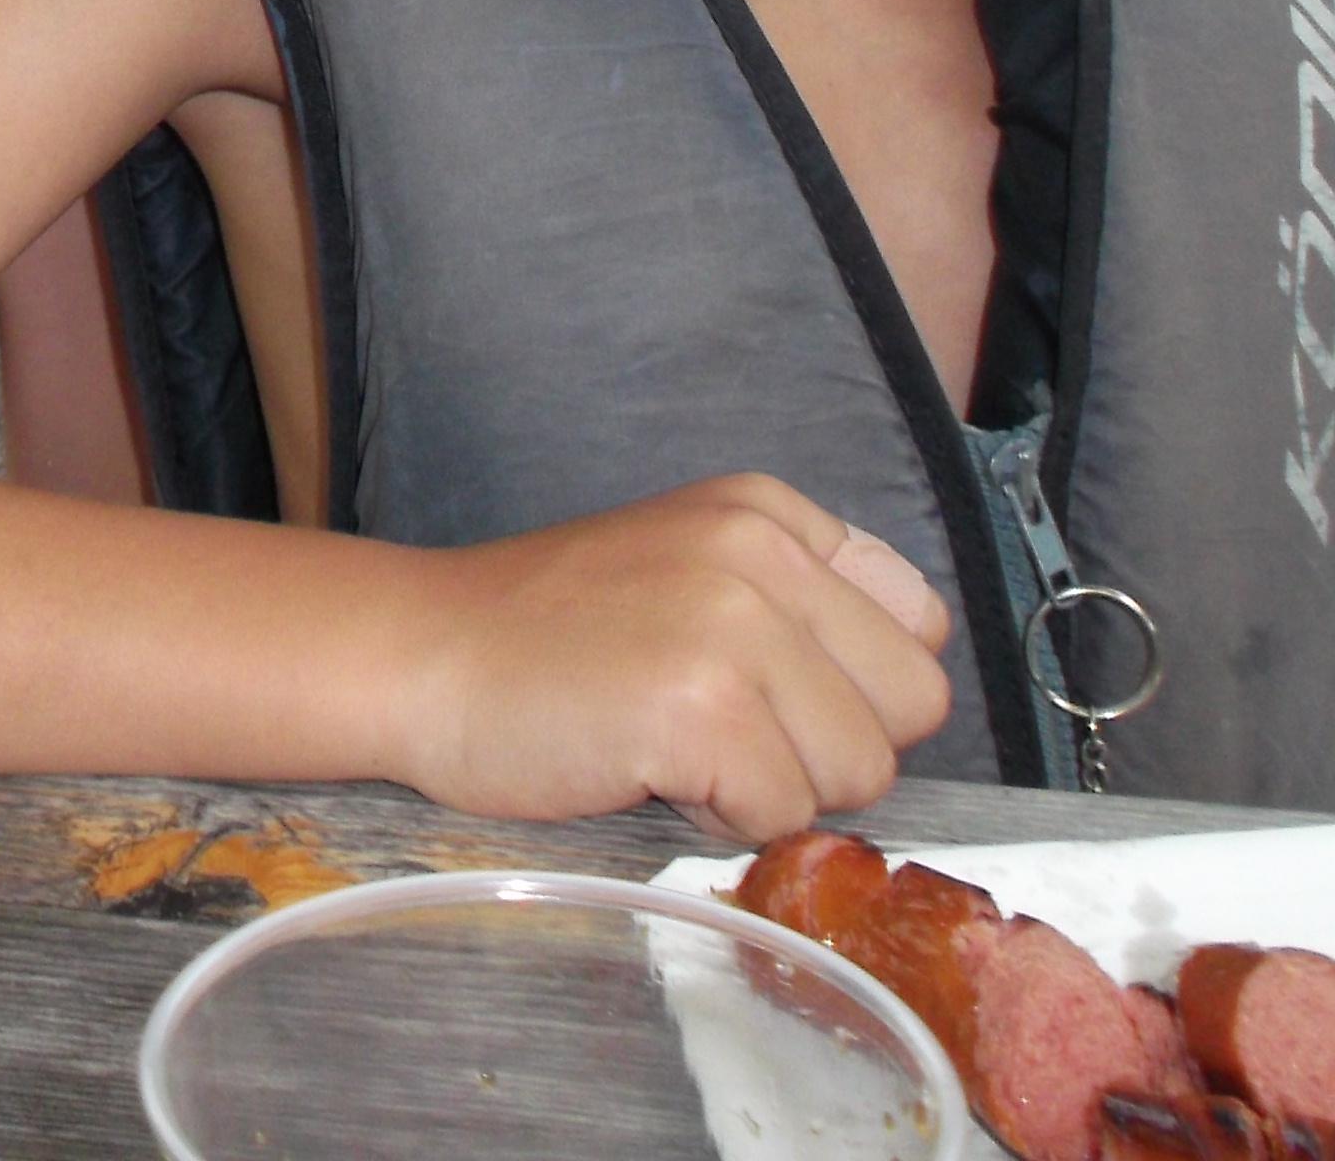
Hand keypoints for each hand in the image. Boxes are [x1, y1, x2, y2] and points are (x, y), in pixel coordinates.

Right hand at [390, 474, 955, 837]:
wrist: (419, 655)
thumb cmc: (547, 636)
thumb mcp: (691, 566)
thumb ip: (798, 601)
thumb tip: (906, 687)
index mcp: (770, 511)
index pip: (916, 628)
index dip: (851, 689)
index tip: (765, 695)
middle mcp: (765, 550)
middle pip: (910, 706)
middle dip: (828, 747)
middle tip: (719, 733)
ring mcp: (733, 623)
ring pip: (859, 771)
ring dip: (775, 789)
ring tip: (674, 746)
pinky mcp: (699, 706)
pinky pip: (783, 815)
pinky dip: (719, 823)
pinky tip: (646, 770)